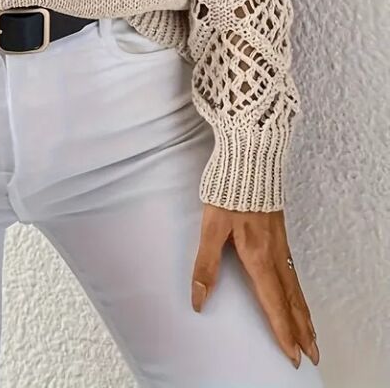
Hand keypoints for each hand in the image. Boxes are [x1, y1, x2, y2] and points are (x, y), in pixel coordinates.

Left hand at [191, 204, 317, 368]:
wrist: (251, 158)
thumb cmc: (229, 191)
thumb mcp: (211, 227)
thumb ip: (206, 264)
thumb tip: (199, 299)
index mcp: (258, 257)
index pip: (273, 303)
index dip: (282, 331)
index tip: (293, 355)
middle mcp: (274, 254)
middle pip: (292, 300)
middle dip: (301, 329)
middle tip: (312, 354)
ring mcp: (280, 243)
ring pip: (296, 286)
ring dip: (304, 313)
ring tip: (311, 333)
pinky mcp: (280, 232)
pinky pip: (294, 271)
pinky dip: (300, 291)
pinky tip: (298, 293)